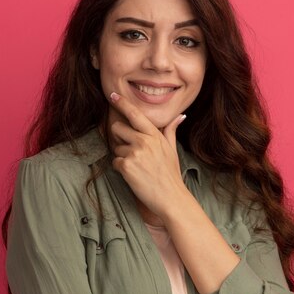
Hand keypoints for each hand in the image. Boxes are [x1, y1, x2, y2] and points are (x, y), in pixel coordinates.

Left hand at [107, 92, 189, 217]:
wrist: (171, 198)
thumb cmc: (171, 174)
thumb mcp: (172, 149)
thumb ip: (171, 130)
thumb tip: (181, 116)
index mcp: (155, 135)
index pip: (135, 114)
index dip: (122, 103)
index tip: (112, 94)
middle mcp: (144, 141)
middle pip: (117, 128)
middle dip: (119, 138)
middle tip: (131, 151)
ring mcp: (135, 153)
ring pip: (116, 148)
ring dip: (122, 157)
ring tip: (138, 168)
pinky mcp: (127, 166)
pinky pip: (115, 162)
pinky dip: (121, 169)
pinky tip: (134, 176)